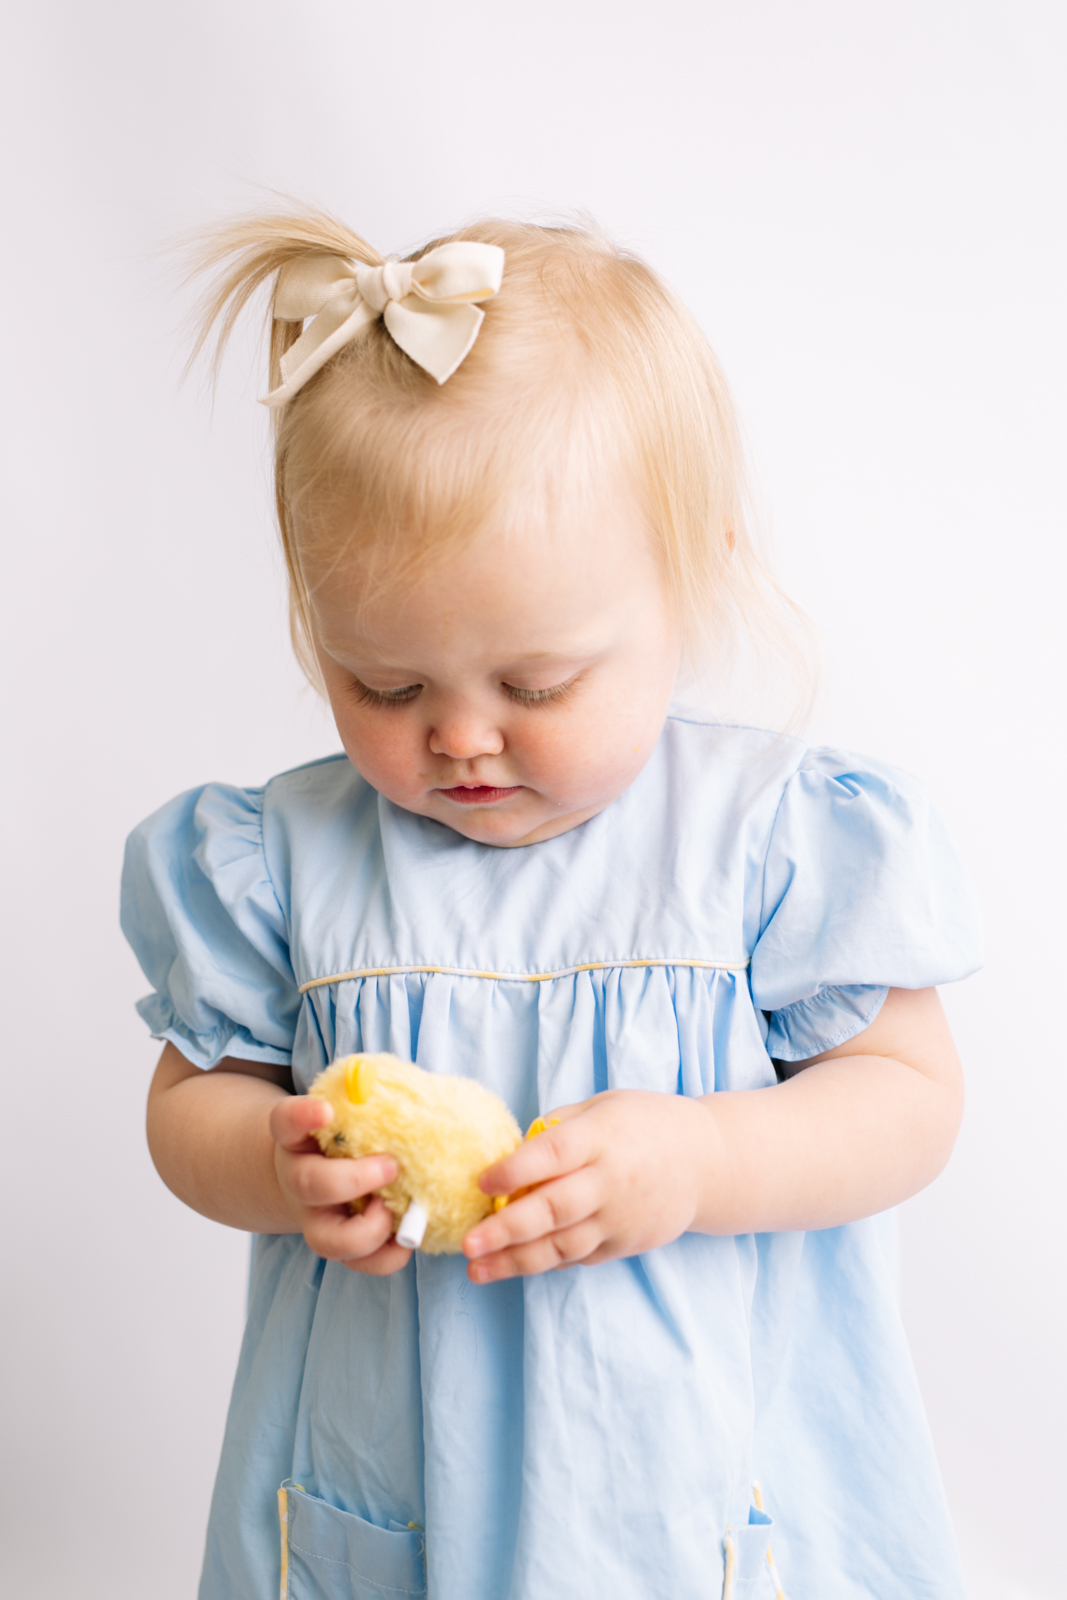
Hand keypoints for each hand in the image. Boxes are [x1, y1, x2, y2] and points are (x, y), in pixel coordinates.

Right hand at [270, 1095, 411, 1275]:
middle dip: (353, 1180)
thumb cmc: (343, 1137)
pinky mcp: (338, 1246)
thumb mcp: (346, 1114)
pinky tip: (406, 1237)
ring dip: (369, 1230)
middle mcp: (299, 1179)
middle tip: (391, 1166)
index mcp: (298, 1138)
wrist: (317, 1172)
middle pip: (308, 1185)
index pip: (287, 1120)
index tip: (326, 1110)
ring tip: (395, 1209)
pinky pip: (359, 1263)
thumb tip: (424, 1093)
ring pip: (326, 1240)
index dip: (303, 1116)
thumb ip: (371, 1104)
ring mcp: (314, 1218)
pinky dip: (387, 1256)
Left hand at [462, 1090, 720, 1283]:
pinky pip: (579, 1257)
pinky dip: (545, 1262)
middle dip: (507, 1229)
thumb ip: (559, 1128)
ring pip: (563, 1245)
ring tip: (477, 1269)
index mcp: (603, 1138)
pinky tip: (513, 1266)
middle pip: (554, 1209)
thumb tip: (512, 1153)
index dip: (515, 1170)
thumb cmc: (647, 1124)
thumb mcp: (604, 1106)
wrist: (707, 1162)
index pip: (553, 1155)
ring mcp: (620, 1219)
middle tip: (469, 1243)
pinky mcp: (626, 1245)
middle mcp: (611, 1181)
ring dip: (516, 1260)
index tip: (481, 1181)